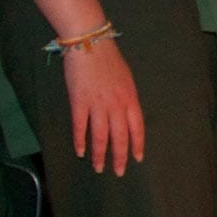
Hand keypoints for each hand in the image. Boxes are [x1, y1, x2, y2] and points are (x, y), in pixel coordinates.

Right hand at [64, 37, 144, 174]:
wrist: (90, 44)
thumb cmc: (109, 60)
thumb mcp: (126, 80)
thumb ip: (127, 99)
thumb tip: (126, 116)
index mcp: (130, 99)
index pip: (137, 128)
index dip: (137, 144)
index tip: (137, 158)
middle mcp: (116, 105)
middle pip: (120, 137)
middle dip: (120, 156)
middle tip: (118, 172)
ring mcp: (97, 104)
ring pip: (100, 136)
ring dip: (100, 154)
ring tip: (99, 168)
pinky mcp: (78, 102)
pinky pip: (80, 126)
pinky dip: (80, 141)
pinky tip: (81, 152)